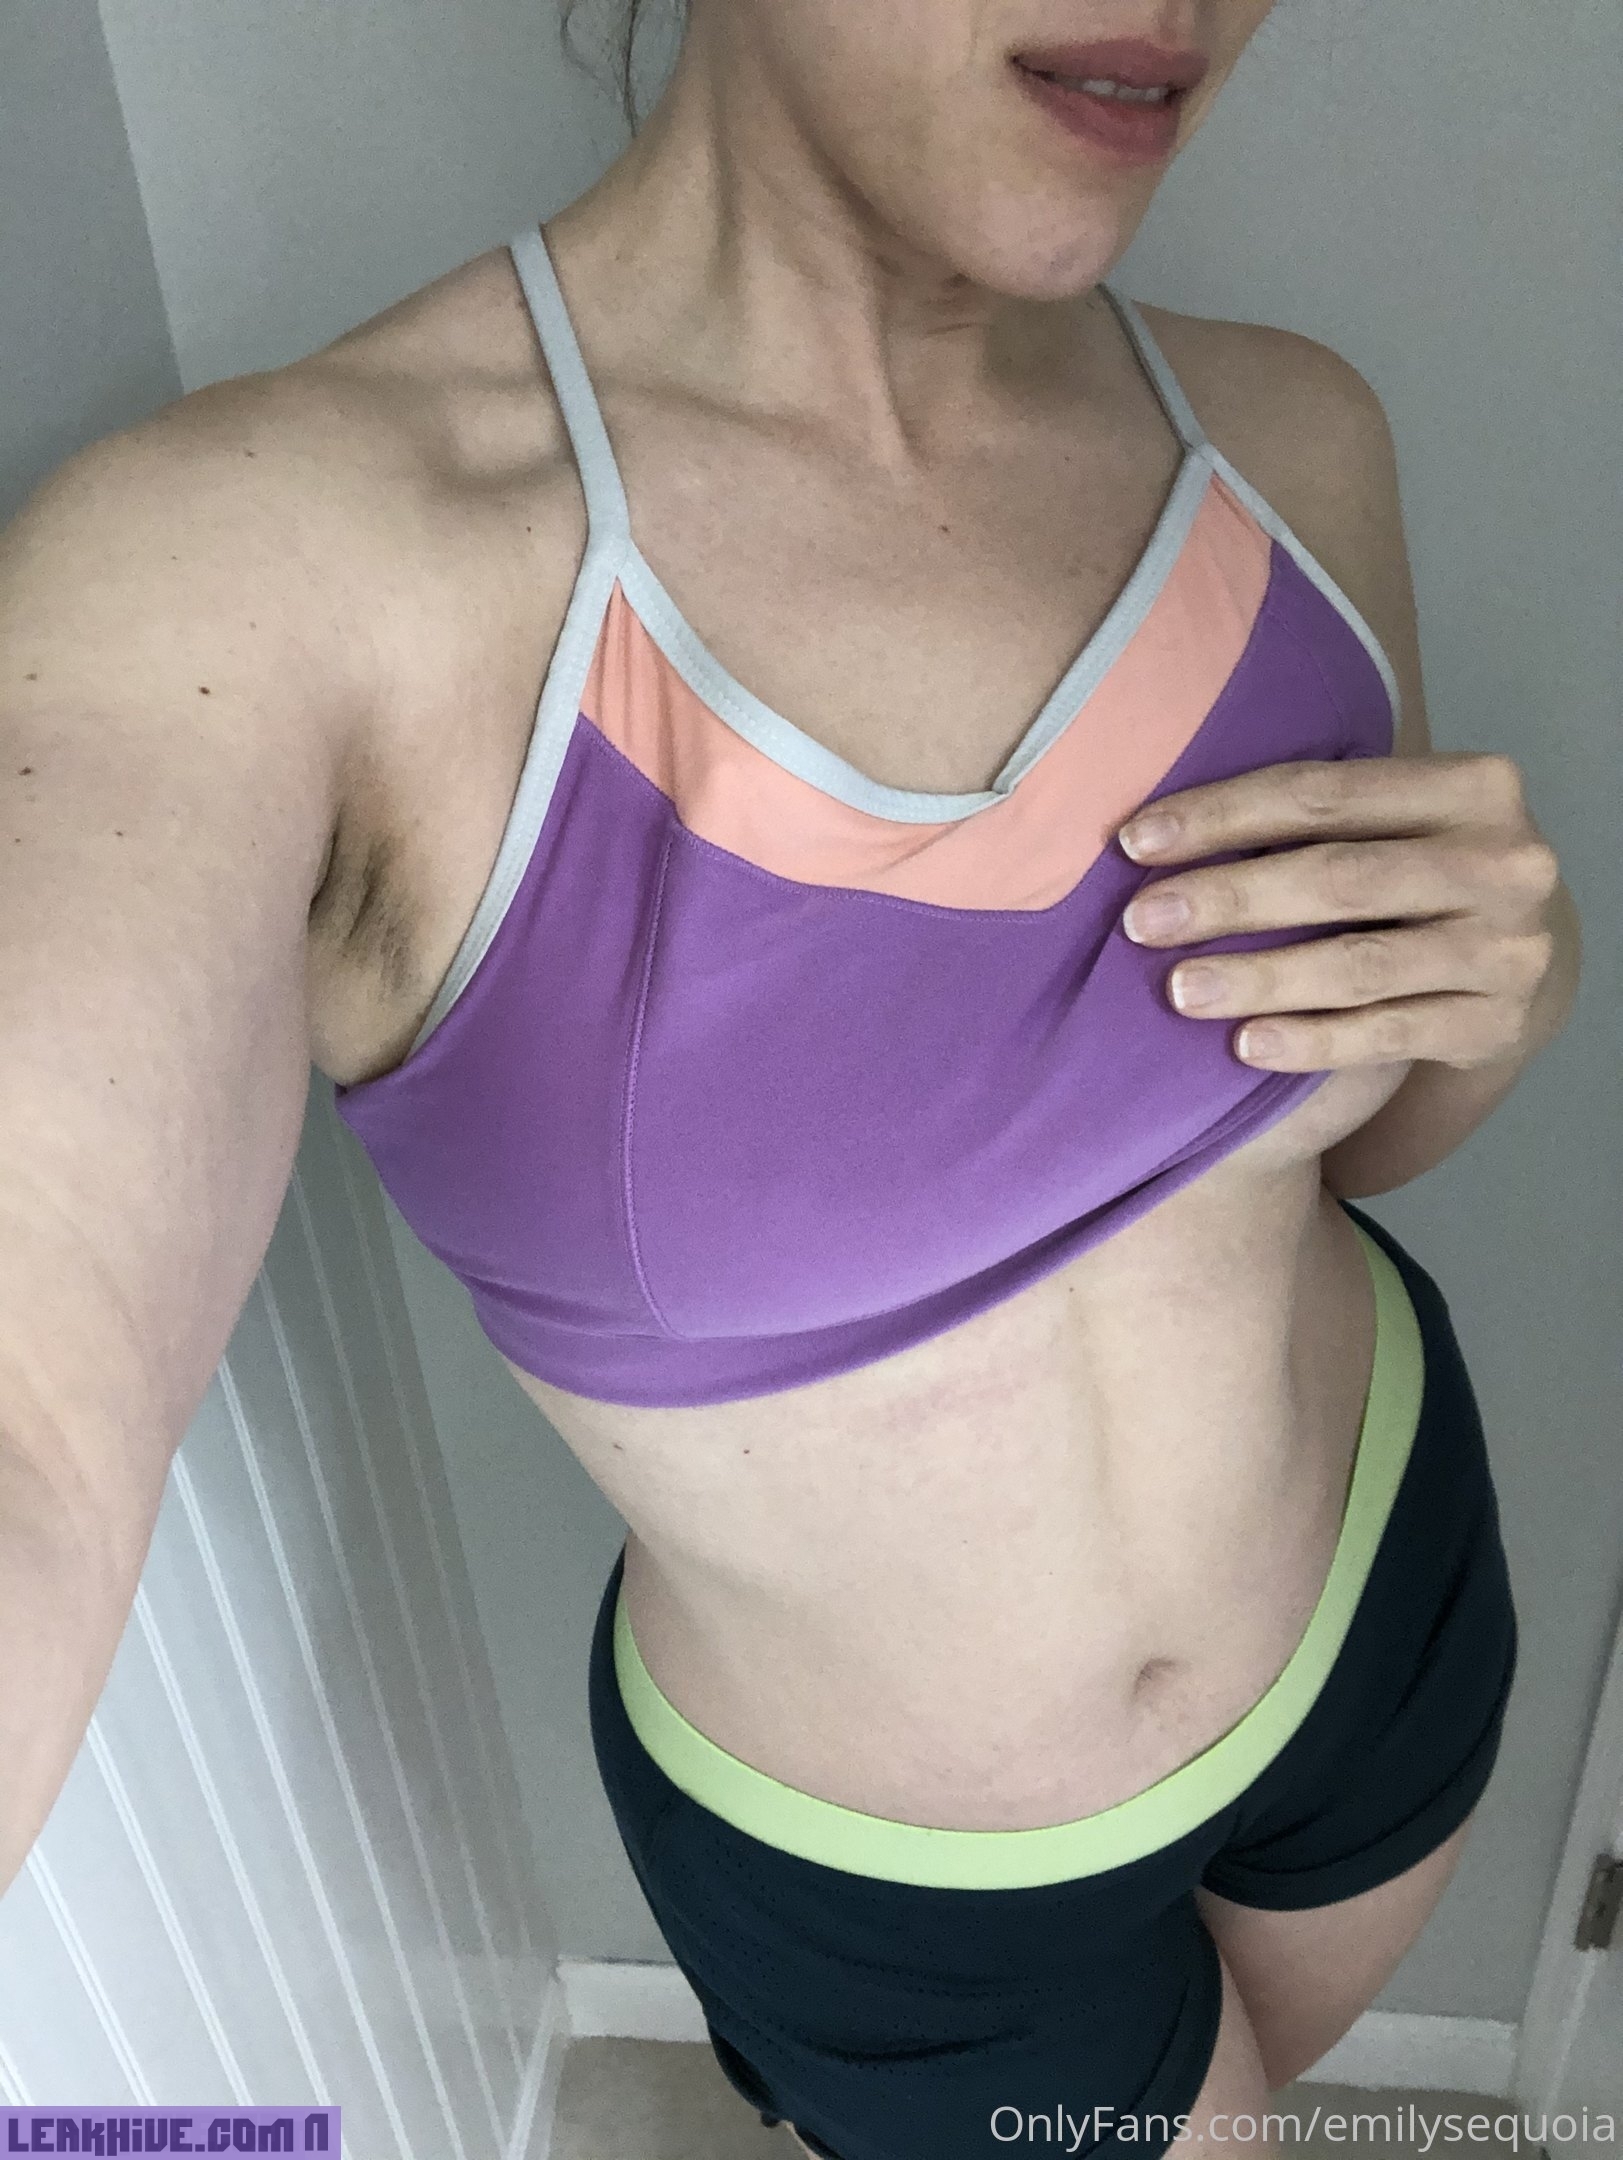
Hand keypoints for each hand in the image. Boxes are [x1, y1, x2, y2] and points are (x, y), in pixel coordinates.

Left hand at [1115, 753, 1562, 1072]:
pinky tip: (1245, 1045)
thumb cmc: (1421, 870)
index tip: (1138, 842)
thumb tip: (1163, 830)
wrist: (1521, 955)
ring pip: (1359, 965)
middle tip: (1143, 922)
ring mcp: (1508, 949)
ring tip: (1180, 990)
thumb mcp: (1397, 821)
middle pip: (1340, 878)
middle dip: (1230, 899)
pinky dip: (1310, 1040)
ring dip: (1259, 977)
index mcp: (1475, 786)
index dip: (1223, 815)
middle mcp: (1506, 862)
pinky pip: (1384, 1034)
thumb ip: (1317, 814)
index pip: (1324, 793)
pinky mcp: (1494, 1024)